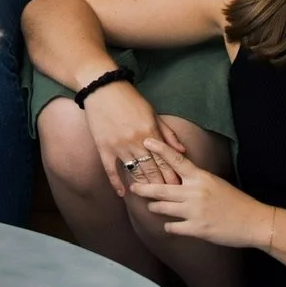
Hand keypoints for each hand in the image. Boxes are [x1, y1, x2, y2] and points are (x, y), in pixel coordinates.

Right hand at [77, 79, 184, 197]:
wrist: (103, 88)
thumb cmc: (130, 99)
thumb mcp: (153, 113)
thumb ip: (168, 133)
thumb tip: (182, 151)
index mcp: (150, 132)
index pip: (165, 160)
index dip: (172, 175)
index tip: (179, 187)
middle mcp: (136, 142)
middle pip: (152, 170)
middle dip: (162, 185)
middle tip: (169, 198)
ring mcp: (119, 146)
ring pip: (134, 172)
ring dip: (143, 186)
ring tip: (151, 198)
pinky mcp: (103, 147)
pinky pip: (111, 170)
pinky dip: (116, 182)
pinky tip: (122, 193)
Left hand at [128, 140, 275, 248]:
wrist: (252, 221)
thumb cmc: (235, 201)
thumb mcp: (215, 183)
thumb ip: (196, 179)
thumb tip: (178, 175)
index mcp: (201, 178)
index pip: (177, 160)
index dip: (160, 150)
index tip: (146, 142)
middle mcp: (195, 192)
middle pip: (162, 188)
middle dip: (144, 187)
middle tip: (133, 186)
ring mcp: (195, 212)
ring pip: (164, 208)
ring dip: (155, 207)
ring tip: (152, 205)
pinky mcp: (197, 229)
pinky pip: (173, 227)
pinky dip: (169, 226)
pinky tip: (169, 225)